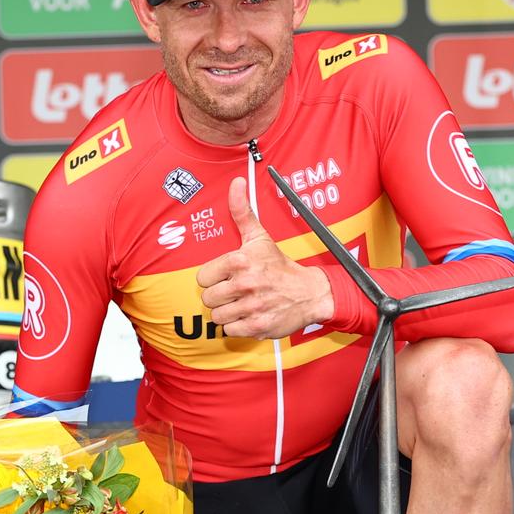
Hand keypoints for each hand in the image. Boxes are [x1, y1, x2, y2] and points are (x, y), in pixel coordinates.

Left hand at [196, 176, 333, 338]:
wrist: (310, 292)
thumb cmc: (279, 266)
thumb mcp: (260, 236)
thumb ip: (242, 211)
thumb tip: (236, 183)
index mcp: (241, 260)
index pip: (203, 277)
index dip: (213, 278)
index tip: (226, 277)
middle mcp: (245, 283)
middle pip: (208, 298)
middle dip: (219, 297)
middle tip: (235, 292)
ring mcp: (252, 306)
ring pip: (217, 317)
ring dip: (227, 313)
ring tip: (241, 304)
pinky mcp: (257, 326)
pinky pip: (230, 330)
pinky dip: (238, 326)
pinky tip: (249, 315)